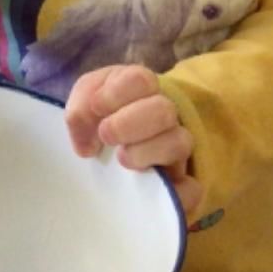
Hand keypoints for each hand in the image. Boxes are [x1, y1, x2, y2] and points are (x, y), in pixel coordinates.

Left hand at [63, 64, 201, 216]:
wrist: (109, 145)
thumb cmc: (99, 115)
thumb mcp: (85, 102)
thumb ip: (80, 110)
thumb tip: (87, 146)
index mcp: (141, 88)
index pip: (140, 80)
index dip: (115, 94)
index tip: (96, 107)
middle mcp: (165, 114)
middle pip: (163, 110)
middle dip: (129, 123)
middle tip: (105, 134)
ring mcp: (175, 147)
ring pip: (179, 143)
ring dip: (146, 151)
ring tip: (121, 158)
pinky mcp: (178, 181)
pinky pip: (192, 188)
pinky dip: (179, 191)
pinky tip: (156, 187)